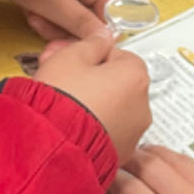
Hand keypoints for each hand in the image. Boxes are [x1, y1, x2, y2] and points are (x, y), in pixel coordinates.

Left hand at [0, 0, 118, 40]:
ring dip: (51, 26)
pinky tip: (29, 11)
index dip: (98, 35)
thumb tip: (109, 40)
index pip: (113, 16)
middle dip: (67, 30)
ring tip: (34, 15)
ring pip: (70, 23)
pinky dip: (43, 19)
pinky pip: (55, 17)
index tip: (77, 47)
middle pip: (90, 23)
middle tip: (45, 25)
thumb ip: (81, 23)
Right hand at [34, 29, 151, 164]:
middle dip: (89, 79)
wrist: (51, 145)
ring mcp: (133, 133)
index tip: (69, 58)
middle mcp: (142, 106)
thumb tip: (102, 38)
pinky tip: (68, 124)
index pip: (118, 55)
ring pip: (111, 109)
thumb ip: (92, 43)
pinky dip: (92, 127)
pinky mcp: (119, 155)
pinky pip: (106, 132)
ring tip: (61, 104)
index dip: (90, 56)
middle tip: (59, 77)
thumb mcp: (71, 56)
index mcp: (136, 76)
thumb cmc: (61, 99)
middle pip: (115, 83)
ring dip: (91, 103)